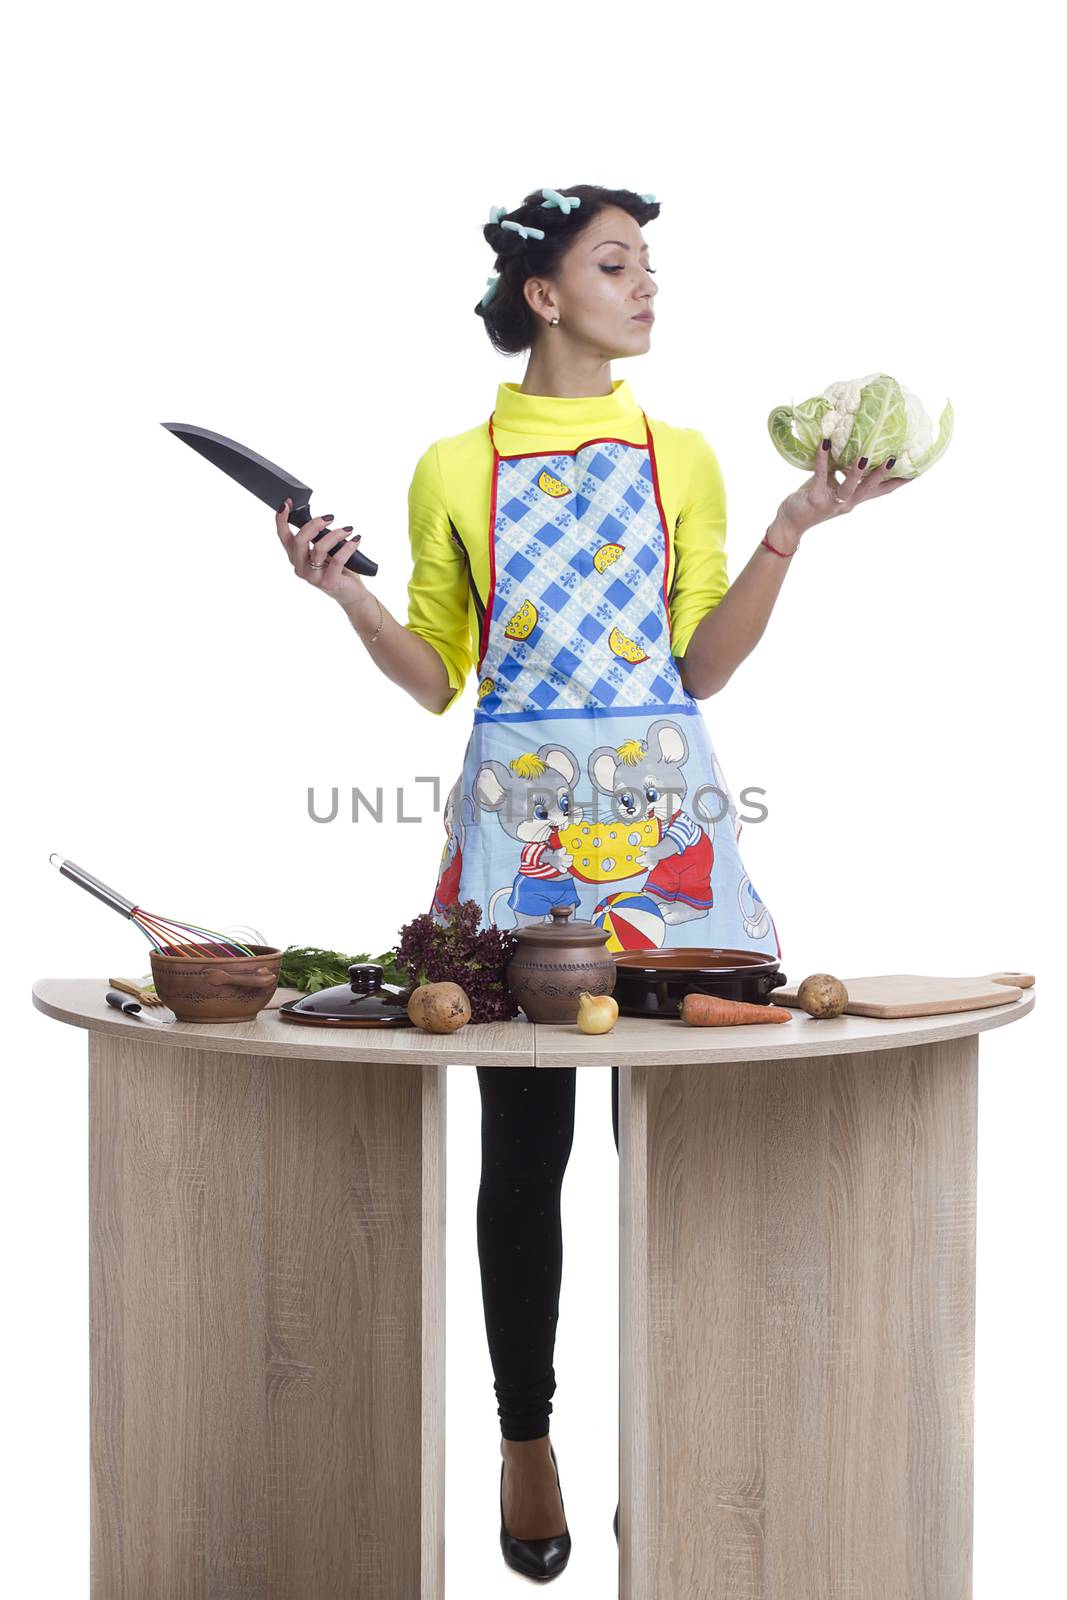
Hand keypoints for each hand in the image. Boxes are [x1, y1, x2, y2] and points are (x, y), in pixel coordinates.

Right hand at [274, 496, 366, 606]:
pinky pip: (337, 560)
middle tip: (330, 517)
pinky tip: (355, 540)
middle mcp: (300, 567)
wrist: (351, 593)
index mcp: (296, 557)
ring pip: (319, 548)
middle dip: (314, 524)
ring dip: (335, 535)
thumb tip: (320, 518)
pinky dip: (348, 547)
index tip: (287, 503)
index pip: (284, 536)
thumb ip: (317, 537)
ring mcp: (313, 577)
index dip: (282, 519)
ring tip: (348, 529)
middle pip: (299, 540)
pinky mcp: (328, 582)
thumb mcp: (324, 549)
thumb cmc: (337, 568)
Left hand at [775, 444, 914, 538]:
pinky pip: (821, 475)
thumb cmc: (811, 499)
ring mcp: (832, 502)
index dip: (899, 482)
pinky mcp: (815, 498)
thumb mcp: (832, 484)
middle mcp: (847, 502)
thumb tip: (854, 445)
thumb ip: (843, 470)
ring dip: (857, 472)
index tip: (917, 470)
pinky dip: (822, 459)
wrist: (790, 522)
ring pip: (850, 487)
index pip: (882, 491)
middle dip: (882, 474)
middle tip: (895, 458)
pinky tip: (824, 444)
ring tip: (865, 456)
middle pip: (870, 489)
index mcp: (854, 499)